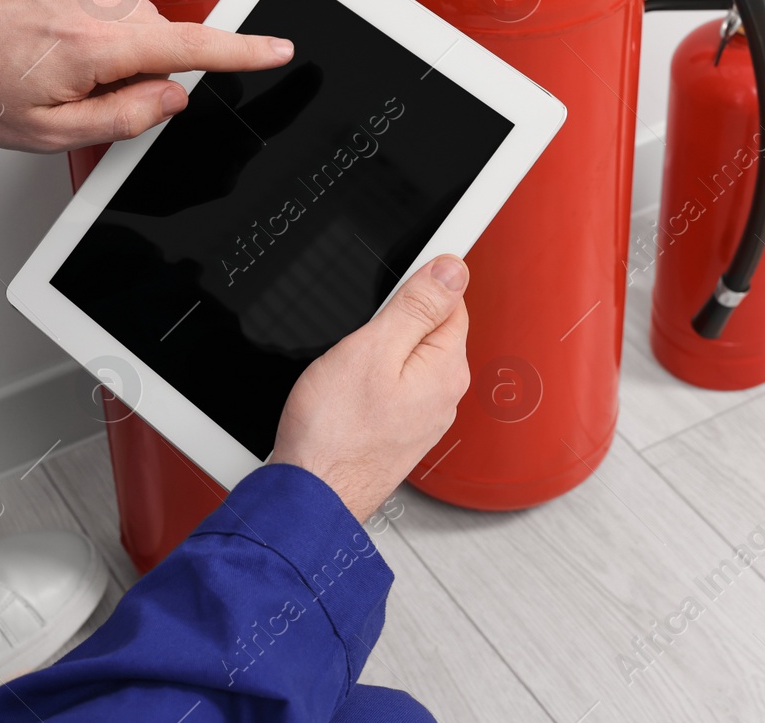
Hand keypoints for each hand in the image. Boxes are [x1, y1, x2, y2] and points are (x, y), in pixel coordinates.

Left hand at [0, 0, 293, 151]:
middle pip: (156, 30)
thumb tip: (171, 96)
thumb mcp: (52, 132)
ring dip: (111, 33)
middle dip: (140, 59)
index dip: (240, 51)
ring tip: (57, 52)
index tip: (276, 48)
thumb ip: (124, 117)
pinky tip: (49, 24)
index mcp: (93, 46)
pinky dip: (87, 6)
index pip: (188, 47)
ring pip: (129, 7)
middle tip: (87, 83)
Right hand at [271, 256, 470, 522]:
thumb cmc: (334, 432)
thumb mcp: (373, 348)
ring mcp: (422, 416)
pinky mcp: (398, 431)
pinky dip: (369, 380)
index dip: (416, 285)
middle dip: (393, 321)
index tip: (386, 293)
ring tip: (345, 371)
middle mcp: (444, 395)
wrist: (311, 494)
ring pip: (406, 359)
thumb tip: (452, 269)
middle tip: (356, 338)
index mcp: (447, 368)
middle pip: (428, 329)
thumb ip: (417, 305)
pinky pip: (392, 387)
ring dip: (378, 352)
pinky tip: (344, 393)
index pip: (452, 301)